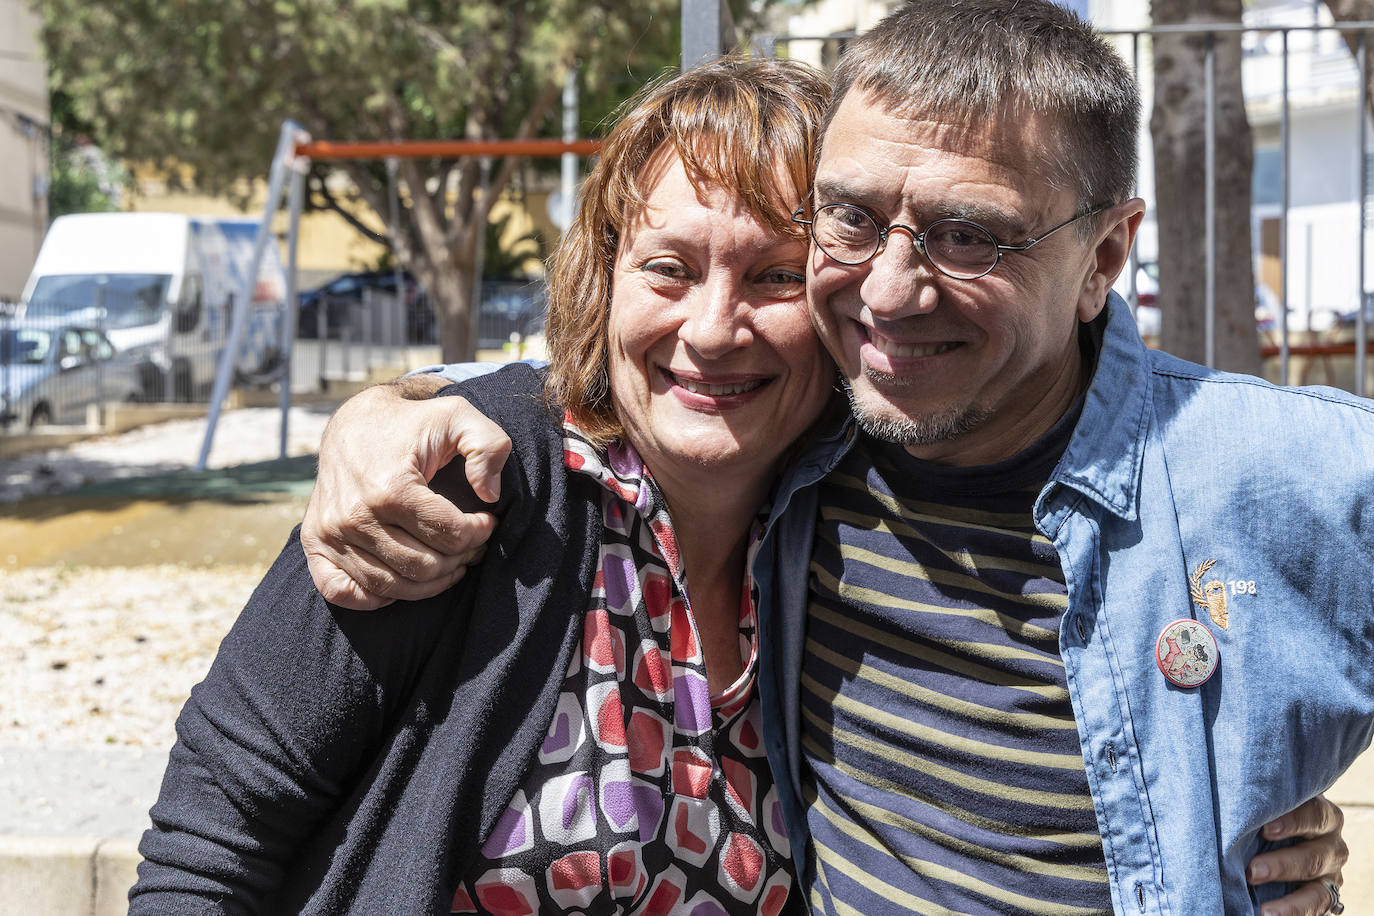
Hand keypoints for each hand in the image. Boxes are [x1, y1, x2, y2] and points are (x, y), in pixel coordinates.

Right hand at [302, 382, 512, 608]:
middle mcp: (355, 515)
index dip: (480, 533)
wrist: (356, 422)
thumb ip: (488, 447)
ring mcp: (331, 533)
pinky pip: (344, 592)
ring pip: (392, 586)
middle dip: (459, 559)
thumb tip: (489, 495)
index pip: (449, 535)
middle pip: (423, 567)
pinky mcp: (315, 543)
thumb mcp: (459, 417)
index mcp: (391, 488)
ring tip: (450, 561)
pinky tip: (402, 579)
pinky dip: (376, 597)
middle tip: (471, 544)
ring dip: (430, 582)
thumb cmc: (413, 423)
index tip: (488, 521)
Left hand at [1248, 794, 1346, 915]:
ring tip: (1266, 911)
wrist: (1277, 837)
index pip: (1313, 814)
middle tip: (1252, 871)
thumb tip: (1223, 802)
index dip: (1292, 822)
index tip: (1265, 830)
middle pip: (1314, 856)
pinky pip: (1316, 912)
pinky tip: (1270, 915)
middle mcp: (1331, 844)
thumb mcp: (1266, 806)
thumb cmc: (1263, 812)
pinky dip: (1295, 915)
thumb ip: (1255, 805)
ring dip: (1292, 904)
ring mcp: (1330, 874)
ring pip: (1319, 892)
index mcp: (1320, 814)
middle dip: (1282, 865)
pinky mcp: (1326, 897)